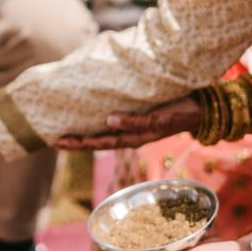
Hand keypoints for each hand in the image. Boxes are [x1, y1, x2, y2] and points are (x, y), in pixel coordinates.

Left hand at [56, 95, 200, 150]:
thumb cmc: (179, 113)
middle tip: (52, 139)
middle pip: (98, 140)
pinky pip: (112, 121)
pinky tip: (89, 116)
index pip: (100, 143)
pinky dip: (98, 120)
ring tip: (65, 130)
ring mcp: (133, 126)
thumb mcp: (159, 119)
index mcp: (133, 138)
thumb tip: (108, 120)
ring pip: (103, 132)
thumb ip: (135, 121)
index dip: (79, 143)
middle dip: (76, 141)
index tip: (58, 141)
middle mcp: (130, 134)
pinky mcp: (137, 116)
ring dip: (85, 131)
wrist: (199, 107)